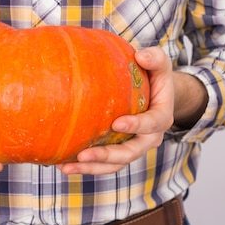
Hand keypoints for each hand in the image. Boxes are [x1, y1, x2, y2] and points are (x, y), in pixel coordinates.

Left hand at [58, 47, 174, 175]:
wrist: (156, 96)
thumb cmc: (155, 77)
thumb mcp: (160, 64)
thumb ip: (155, 58)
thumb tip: (141, 56)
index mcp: (161, 118)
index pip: (150, 124)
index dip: (135, 126)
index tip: (117, 123)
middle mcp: (149, 139)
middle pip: (129, 153)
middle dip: (107, 155)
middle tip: (84, 155)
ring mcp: (134, 148)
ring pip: (114, 165)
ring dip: (91, 168)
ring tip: (67, 166)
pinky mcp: (119, 153)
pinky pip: (104, 165)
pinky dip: (85, 167)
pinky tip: (64, 165)